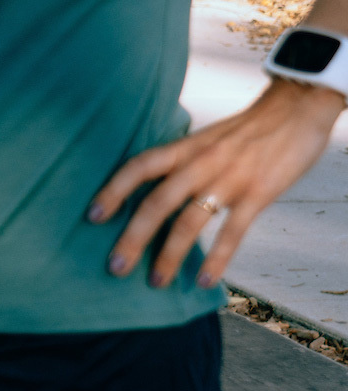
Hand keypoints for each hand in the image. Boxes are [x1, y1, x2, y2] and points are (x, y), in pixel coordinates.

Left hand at [90, 79, 345, 288]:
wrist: (298, 108)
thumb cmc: (247, 129)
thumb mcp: (206, 138)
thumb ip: (182, 162)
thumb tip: (154, 189)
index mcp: (184, 147)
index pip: (138, 167)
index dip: (113, 191)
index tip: (91, 217)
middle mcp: (200, 163)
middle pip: (156, 202)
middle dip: (133, 237)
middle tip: (115, 266)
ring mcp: (229, 179)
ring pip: (189, 222)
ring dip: (169, 255)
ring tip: (155, 282)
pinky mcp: (259, 193)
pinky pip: (233, 232)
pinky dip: (217, 259)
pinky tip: (203, 281)